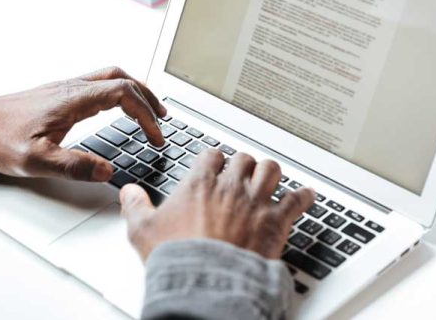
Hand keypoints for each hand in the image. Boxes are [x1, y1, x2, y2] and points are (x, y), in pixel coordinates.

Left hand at [0, 67, 166, 181]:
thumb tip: (106, 171)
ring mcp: (66, 88)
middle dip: (147, 96)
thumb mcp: (36, 160)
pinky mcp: (59, 94)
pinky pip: (98, 84)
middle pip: (122, 77)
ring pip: (110, 77)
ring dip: (134, 91)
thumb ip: (73, 165)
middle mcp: (72, 87)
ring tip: (148, 110)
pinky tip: (117, 108)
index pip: (123, 93)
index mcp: (72, 99)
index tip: (154, 136)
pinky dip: (118, 92)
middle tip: (162, 118)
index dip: (145, 113)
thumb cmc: (0, 139)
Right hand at [120, 149, 314, 260]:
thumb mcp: (143, 231)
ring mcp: (256, 202)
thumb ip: (135, 207)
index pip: (211, 155)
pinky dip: (303, 197)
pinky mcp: (276, 221)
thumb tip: (128, 193)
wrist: (207, 281)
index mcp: (200, 183)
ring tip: (269, 177)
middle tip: (241, 173)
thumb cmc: (178, 257)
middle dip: (242, 164)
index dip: (213, 158)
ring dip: (270, 173)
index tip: (214, 164)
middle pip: (243, 159)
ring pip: (271, 170)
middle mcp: (230, 186)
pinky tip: (306, 195)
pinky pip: (297, 200)